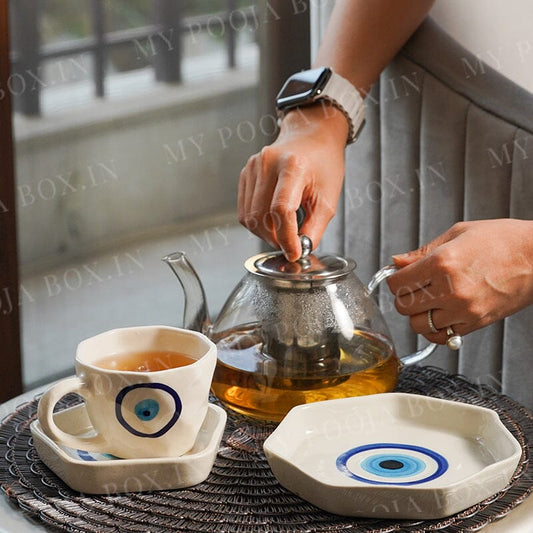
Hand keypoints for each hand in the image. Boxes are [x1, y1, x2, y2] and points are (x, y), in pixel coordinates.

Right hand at [238, 103, 347, 261]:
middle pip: (261, 216)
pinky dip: (257, 223)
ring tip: (283, 234)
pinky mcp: (245, 173)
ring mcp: (252, 167)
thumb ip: (315, 227)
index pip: (281, 210)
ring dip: (265, 234)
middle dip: (275, 239)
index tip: (295, 253)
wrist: (311, 137)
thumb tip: (301, 250)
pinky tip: (273, 221)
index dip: (286, 237)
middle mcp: (267, 163)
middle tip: (290, 246)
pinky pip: (244, 209)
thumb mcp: (328, 198)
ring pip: (249, 216)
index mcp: (292, 166)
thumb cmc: (323, 164)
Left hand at [386, 219, 532, 344]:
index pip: (396, 283)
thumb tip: (396, 262)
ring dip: (418, 314)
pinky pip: (441, 336)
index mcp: (441, 263)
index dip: (393, 279)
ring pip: (418, 325)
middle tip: (413, 288)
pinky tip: (440, 315)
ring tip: (428, 301)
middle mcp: (450, 289)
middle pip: (403, 306)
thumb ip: (422, 252)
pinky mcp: (475, 323)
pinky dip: (435, 329)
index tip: (398, 276)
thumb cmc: (503, 240)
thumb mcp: (457, 234)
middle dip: (403, 296)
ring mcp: (463, 309)